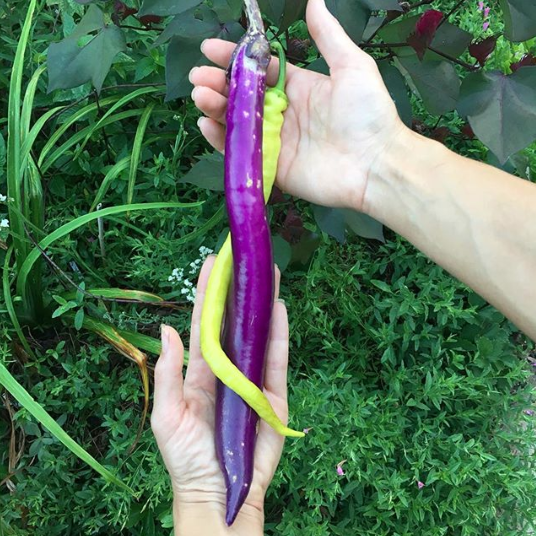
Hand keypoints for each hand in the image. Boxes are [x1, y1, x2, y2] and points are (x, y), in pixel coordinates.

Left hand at [151, 257, 289, 533]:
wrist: (218, 492)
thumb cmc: (186, 457)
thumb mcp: (168, 416)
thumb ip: (169, 373)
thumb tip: (166, 330)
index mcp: (199, 370)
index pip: (203, 323)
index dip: (206, 293)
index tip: (211, 263)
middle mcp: (227, 368)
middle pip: (234, 322)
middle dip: (238, 289)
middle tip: (243, 257)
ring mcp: (252, 379)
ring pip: (258, 334)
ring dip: (262, 303)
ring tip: (267, 273)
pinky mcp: (273, 394)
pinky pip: (276, 359)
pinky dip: (278, 334)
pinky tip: (279, 308)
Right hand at [190, 0, 406, 211]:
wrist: (375, 165)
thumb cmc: (368, 114)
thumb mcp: (351, 66)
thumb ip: (328, 36)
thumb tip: (314, 0)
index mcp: (298, 87)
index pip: (258, 70)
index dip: (235, 59)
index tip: (211, 49)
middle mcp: (283, 113)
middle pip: (242, 96)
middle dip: (218, 83)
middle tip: (199, 75)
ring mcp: (276, 141)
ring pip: (237, 122)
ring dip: (215, 108)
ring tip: (200, 95)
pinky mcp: (272, 167)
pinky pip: (241, 152)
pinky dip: (221, 141)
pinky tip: (206, 125)